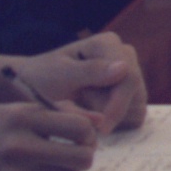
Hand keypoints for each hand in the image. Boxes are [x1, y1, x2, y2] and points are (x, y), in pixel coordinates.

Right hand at [0, 102, 99, 170]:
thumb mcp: (3, 111)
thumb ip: (43, 115)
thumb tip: (90, 123)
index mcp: (21, 116)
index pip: (80, 126)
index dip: (87, 133)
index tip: (81, 136)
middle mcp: (21, 144)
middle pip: (82, 156)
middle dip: (82, 155)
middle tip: (73, 154)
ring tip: (50, 166)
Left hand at [15, 33, 144, 133]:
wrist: (34, 88)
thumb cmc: (42, 79)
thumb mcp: (59, 75)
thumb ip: (90, 71)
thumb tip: (124, 68)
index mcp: (108, 43)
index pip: (129, 78)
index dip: (118, 106)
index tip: (100, 127)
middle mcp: (125, 55)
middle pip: (135, 94)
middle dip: (109, 111)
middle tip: (79, 111)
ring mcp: (130, 74)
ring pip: (137, 108)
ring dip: (110, 117)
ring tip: (83, 109)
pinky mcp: (132, 94)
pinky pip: (134, 116)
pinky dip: (114, 122)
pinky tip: (92, 113)